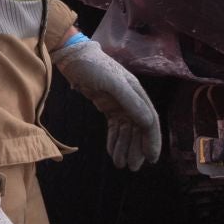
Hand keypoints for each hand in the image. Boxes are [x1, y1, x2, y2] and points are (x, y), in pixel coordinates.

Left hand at [55, 36, 161, 170]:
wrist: (71, 56)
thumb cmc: (93, 66)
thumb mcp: (113, 83)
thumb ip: (131, 102)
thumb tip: (148, 123)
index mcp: (137, 93)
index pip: (149, 121)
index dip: (152, 140)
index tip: (151, 159)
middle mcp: (131, 99)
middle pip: (138, 129)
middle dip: (136, 148)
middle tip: (131, 167)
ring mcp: (119, 103)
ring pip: (126, 130)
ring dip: (124, 147)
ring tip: (119, 163)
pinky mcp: (106, 106)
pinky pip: (114, 127)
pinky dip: (114, 139)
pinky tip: (111, 151)